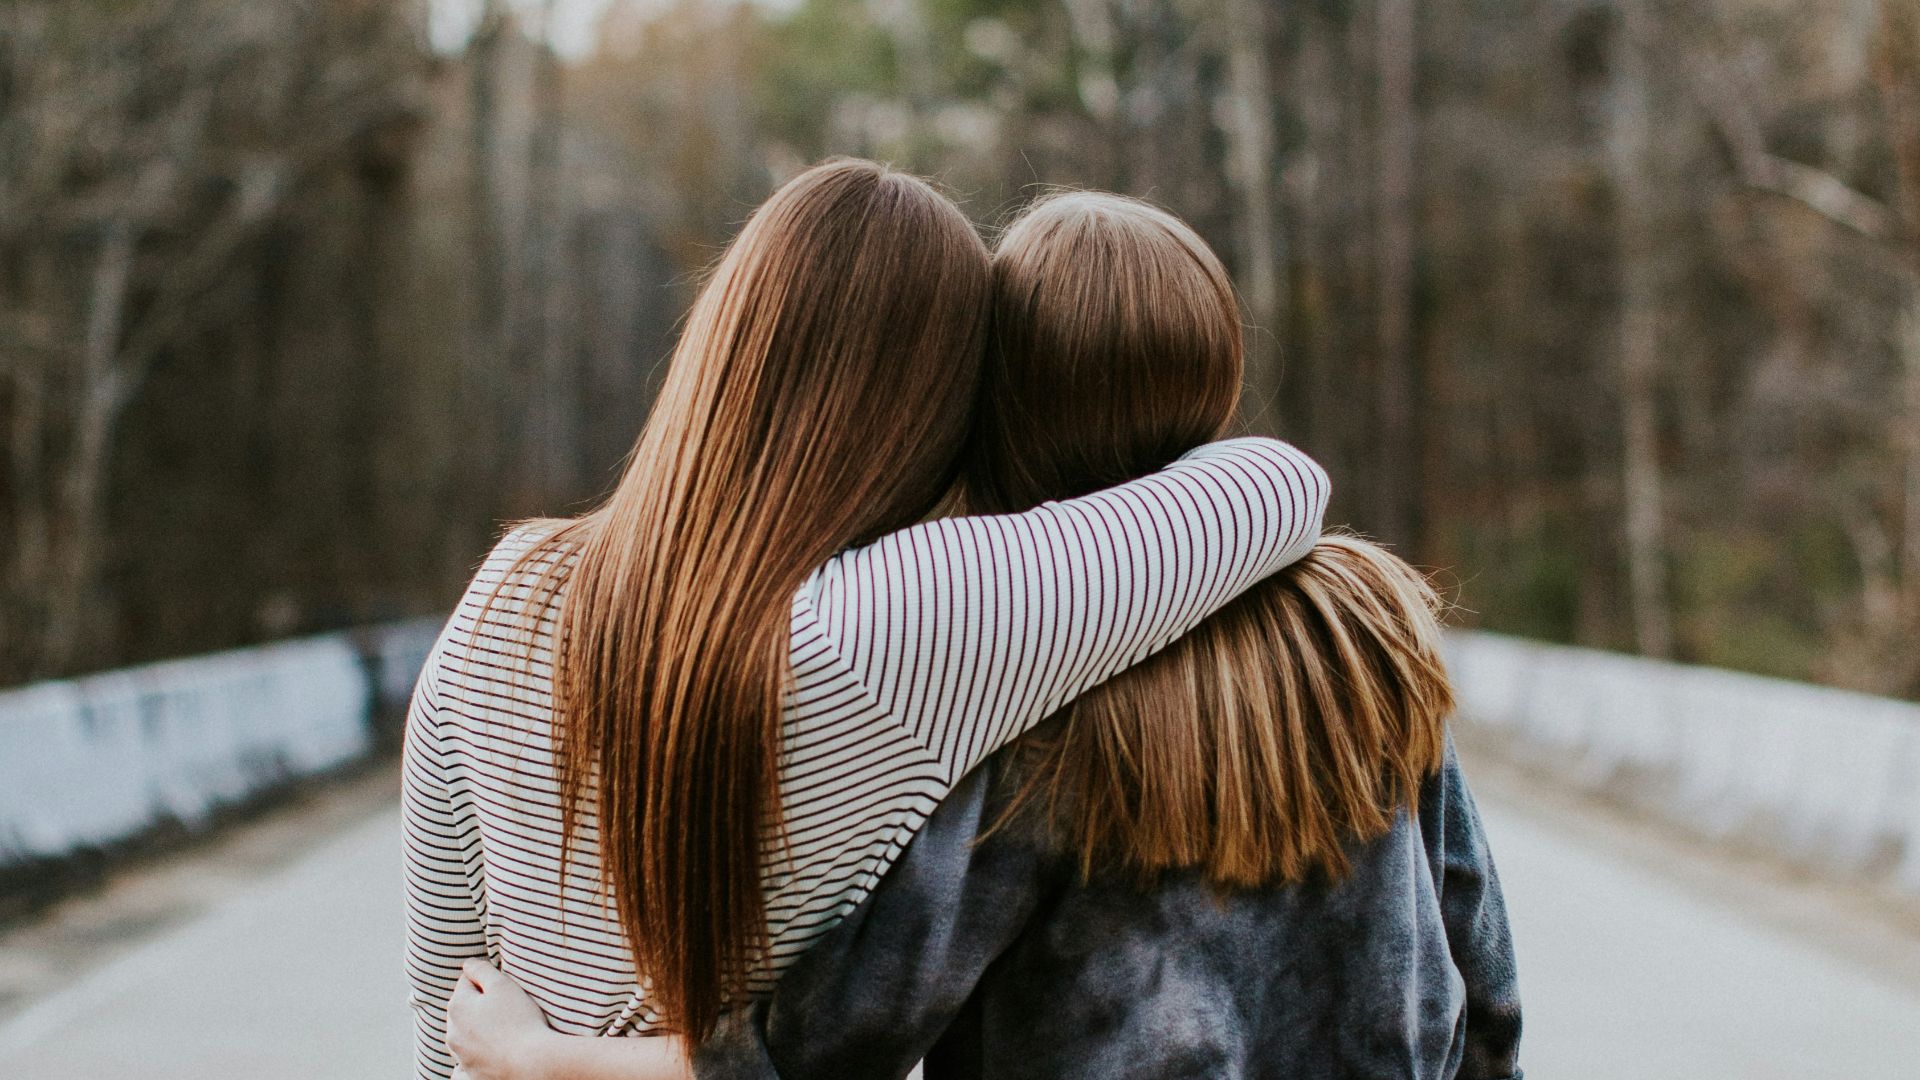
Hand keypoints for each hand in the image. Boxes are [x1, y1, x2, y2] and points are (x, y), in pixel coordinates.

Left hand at [448, 958, 558, 1079]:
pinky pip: (470, 1057)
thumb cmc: (519, 1020)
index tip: (504, 990)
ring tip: (505, 1030)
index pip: (466, 982)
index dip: (487, 981)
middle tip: (507, 1009)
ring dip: (480, 1029)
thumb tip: (468, 964)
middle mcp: (452, 1032)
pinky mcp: (471, 1072)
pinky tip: (494, 1050)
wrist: (532, 1063)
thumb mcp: (502, 985)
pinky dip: (479, 1052)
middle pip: (465, 1009)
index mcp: (457, 1006)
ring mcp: (460, 1055)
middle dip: (480, 1005)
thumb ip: (481, 969)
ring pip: (467, 1033)